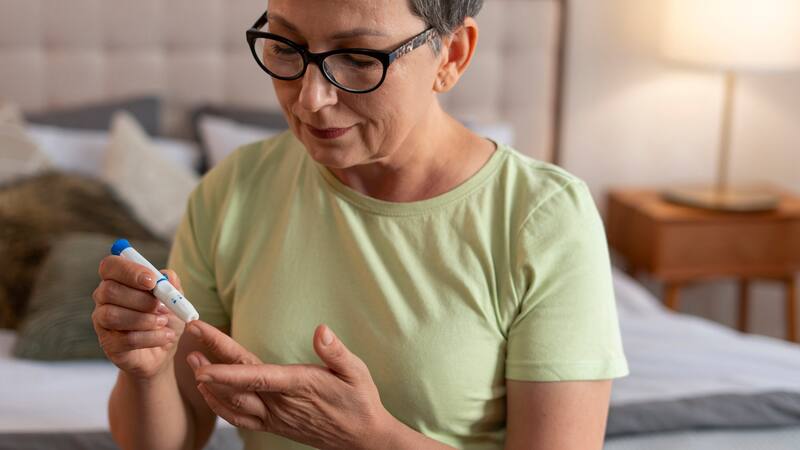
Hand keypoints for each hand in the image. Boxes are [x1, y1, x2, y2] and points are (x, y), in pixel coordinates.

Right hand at [92, 256, 183, 378]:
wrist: (164, 350)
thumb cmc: (165, 318)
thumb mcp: (175, 299)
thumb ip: (171, 285)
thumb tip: (167, 276)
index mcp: (118, 280)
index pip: (110, 266)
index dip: (129, 270)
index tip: (152, 281)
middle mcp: (104, 299)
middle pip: (109, 290)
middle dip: (141, 299)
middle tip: (161, 306)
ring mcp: (102, 323)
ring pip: (112, 315)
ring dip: (144, 319)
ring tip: (163, 322)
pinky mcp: (109, 345)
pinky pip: (125, 339)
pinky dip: (151, 337)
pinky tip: (165, 336)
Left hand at [185, 321, 390, 449]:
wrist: (362, 438)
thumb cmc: (360, 400)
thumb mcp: (356, 371)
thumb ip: (336, 352)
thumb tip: (322, 331)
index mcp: (299, 386)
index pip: (256, 377)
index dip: (227, 372)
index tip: (203, 363)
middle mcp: (282, 404)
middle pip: (239, 383)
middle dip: (210, 364)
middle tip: (190, 343)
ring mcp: (275, 417)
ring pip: (234, 404)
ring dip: (210, 384)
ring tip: (193, 361)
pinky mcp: (273, 424)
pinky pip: (240, 418)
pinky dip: (220, 406)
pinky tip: (209, 392)